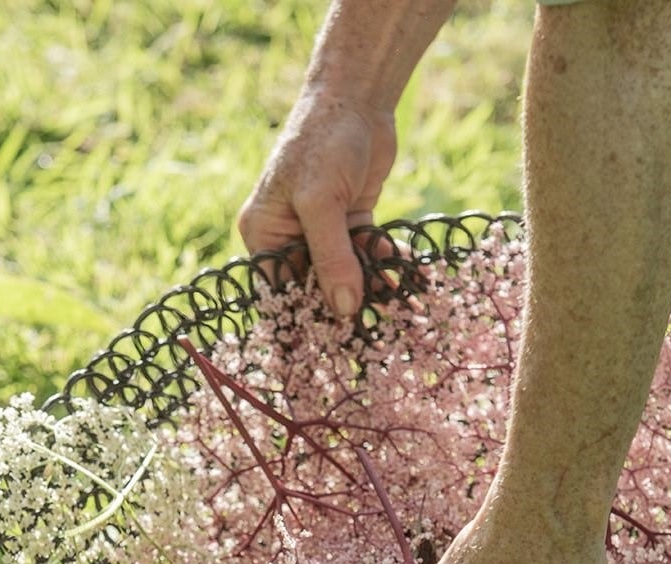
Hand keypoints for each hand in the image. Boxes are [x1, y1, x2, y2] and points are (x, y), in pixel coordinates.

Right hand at [237, 89, 396, 317]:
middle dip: (342, 309)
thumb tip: (344, 312)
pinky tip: (405, 273)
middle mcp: (290, 237)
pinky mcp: (352, 222)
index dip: (299, 324)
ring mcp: (322, 231)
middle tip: (370, 338)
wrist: (358, 98)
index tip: (319, 358)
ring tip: (398, 304)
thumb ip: (332, 259)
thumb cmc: (324, 143)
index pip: (279, 293)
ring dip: (371, 289)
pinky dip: (385, 265)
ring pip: (346, 275)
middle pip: (314, 289)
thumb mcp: (322, 203)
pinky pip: (367, 256)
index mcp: (265, 234)